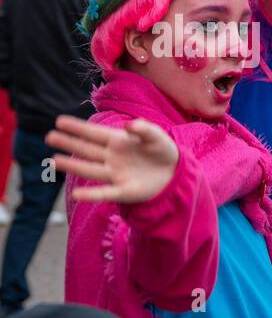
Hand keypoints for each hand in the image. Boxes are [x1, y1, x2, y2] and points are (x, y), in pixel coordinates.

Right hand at [47, 115, 178, 203]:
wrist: (174, 172)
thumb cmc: (161, 150)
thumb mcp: (157, 136)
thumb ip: (145, 129)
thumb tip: (129, 125)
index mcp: (118, 141)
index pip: (95, 133)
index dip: (78, 127)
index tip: (60, 121)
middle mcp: (112, 158)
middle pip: (87, 150)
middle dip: (69, 143)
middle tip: (50, 137)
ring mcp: (116, 174)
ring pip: (90, 170)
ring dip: (73, 166)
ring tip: (54, 160)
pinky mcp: (125, 191)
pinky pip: (106, 193)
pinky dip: (92, 195)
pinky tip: (77, 195)